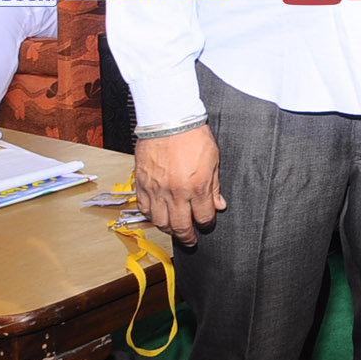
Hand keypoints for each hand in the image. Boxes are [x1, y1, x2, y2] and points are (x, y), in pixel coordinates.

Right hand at [133, 125, 225, 244]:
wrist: (168, 119)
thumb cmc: (193, 136)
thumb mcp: (213, 159)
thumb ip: (215, 185)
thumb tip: (219, 205)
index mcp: (197, 186)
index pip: (202, 217)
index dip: (207, 223)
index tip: (207, 224)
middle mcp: (175, 192)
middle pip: (180, 226)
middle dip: (187, 236)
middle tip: (190, 240)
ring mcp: (156, 189)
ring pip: (160, 222)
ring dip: (168, 229)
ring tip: (175, 229)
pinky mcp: (141, 184)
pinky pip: (144, 209)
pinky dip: (151, 216)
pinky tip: (158, 216)